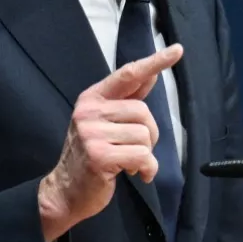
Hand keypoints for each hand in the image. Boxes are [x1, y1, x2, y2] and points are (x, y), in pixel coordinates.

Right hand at [38, 44, 183, 241]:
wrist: (65, 191)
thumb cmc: (90, 154)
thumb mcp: (104, 121)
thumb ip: (127, 99)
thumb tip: (151, 75)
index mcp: (92, 99)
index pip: (128, 74)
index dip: (155, 62)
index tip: (177, 50)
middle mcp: (89, 112)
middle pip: (143, 112)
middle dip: (148, 134)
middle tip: (134, 149)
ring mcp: (92, 134)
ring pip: (145, 136)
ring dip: (145, 154)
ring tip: (127, 161)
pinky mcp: (99, 156)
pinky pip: (142, 156)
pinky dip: (147, 168)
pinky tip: (135, 174)